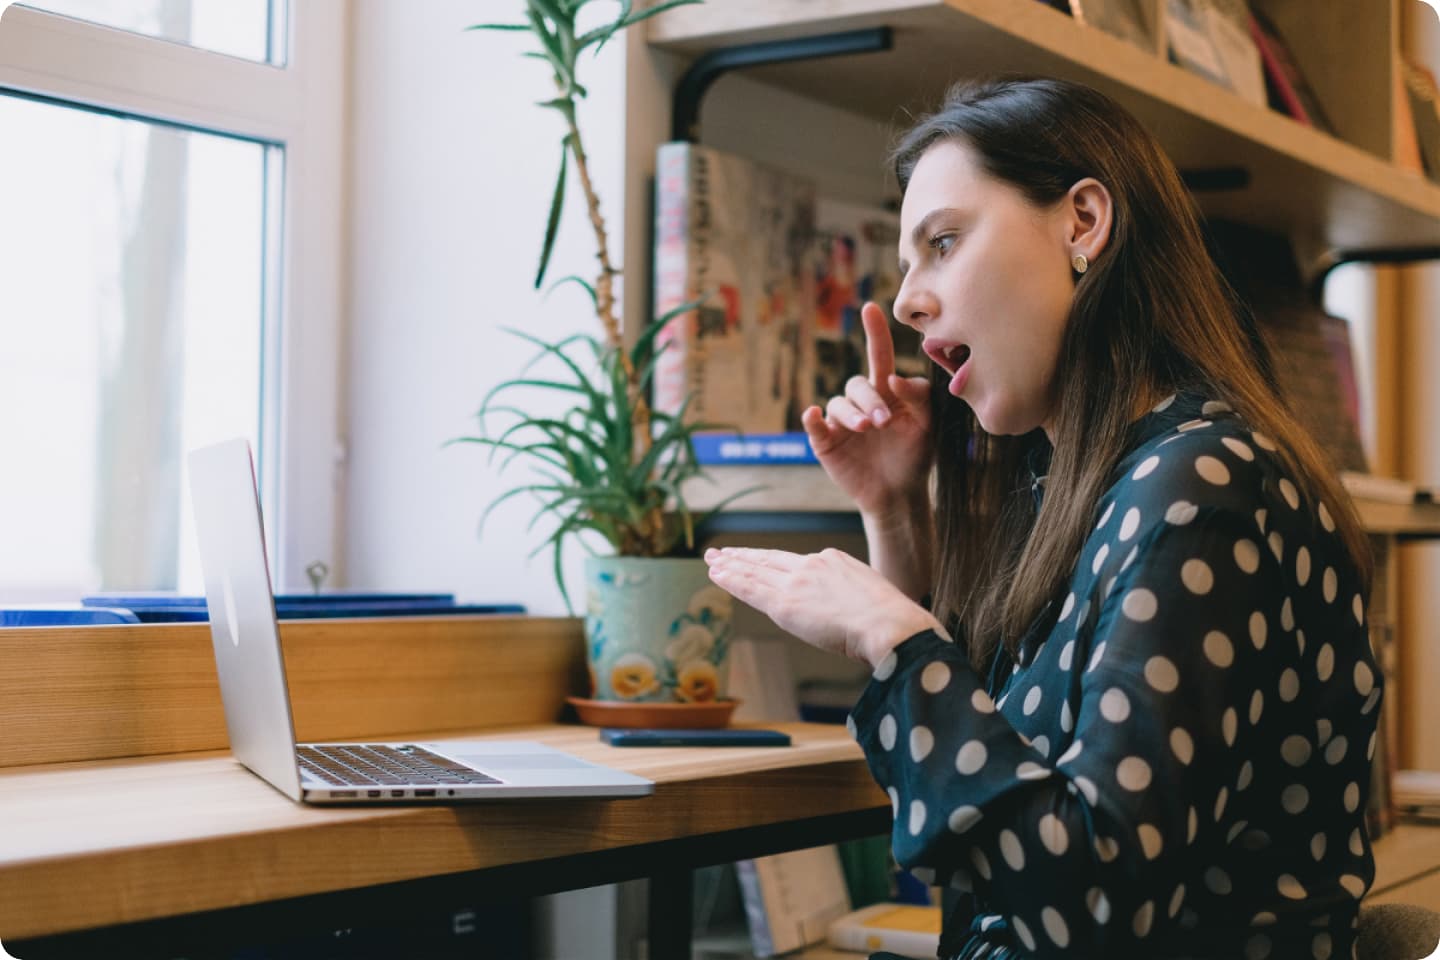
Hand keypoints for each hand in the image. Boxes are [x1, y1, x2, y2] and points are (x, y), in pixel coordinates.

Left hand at [704, 546, 944, 666]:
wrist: (890, 624)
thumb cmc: (891, 620)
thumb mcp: (871, 595)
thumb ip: (851, 598)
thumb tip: (849, 613)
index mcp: (833, 560)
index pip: (793, 561)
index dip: (770, 560)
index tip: (757, 558)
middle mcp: (811, 565)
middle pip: (769, 560)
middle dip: (743, 556)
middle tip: (721, 552)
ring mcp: (796, 582)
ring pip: (755, 572)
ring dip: (731, 566)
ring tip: (712, 560)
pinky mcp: (786, 604)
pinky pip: (751, 589)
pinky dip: (731, 581)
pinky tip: (717, 574)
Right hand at [803, 302, 932, 515]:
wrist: (900, 494)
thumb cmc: (915, 456)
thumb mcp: (927, 425)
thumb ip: (918, 397)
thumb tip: (893, 378)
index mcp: (886, 392)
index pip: (879, 356)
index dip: (875, 333)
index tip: (870, 309)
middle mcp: (861, 402)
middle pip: (858, 385)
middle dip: (870, 400)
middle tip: (884, 422)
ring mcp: (842, 422)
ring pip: (838, 403)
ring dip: (852, 412)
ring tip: (867, 428)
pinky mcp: (826, 442)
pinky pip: (814, 425)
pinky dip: (812, 418)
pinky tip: (814, 415)